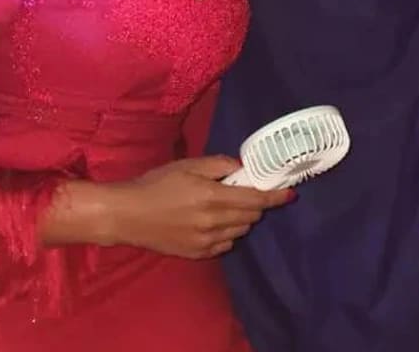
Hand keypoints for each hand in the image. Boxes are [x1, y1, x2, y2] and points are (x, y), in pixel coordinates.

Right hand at [104, 156, 294, 258]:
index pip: (255, 200)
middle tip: (248, 191)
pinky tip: (216, 222)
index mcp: (213, 197)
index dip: (276, 197)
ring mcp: (206, 242)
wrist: (127, 214)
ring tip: (228, 205)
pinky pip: (226, 245)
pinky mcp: (197, 254)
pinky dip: (229, 233)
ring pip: (241, 231)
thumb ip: (220, 165)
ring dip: (243, 218)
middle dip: (257, 203)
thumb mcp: (189, 164)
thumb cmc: (157, 183)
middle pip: (252, 216)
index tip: (291, 194)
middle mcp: (213, 223)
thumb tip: (242, 169)